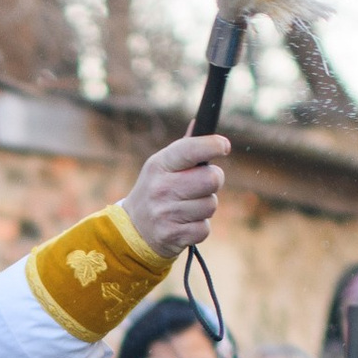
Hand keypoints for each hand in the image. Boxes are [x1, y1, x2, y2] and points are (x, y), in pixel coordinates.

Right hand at [124, 131, 228, 265]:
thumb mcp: (162, 167)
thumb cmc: (156, 191)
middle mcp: (161, 188)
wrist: (132, 230)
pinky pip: (204, 228)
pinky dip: (199, 227)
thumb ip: (184, 149)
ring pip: (210, 205)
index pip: (190, 149)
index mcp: (159, 165)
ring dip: (205, 206)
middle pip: (211, 179)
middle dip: (214, 180)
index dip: (212, 145)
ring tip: (189, 206)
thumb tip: (200, 122)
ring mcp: (166, 213)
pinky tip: (185, 223)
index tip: (224, 146)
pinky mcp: (173, 236)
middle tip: (205, 183)